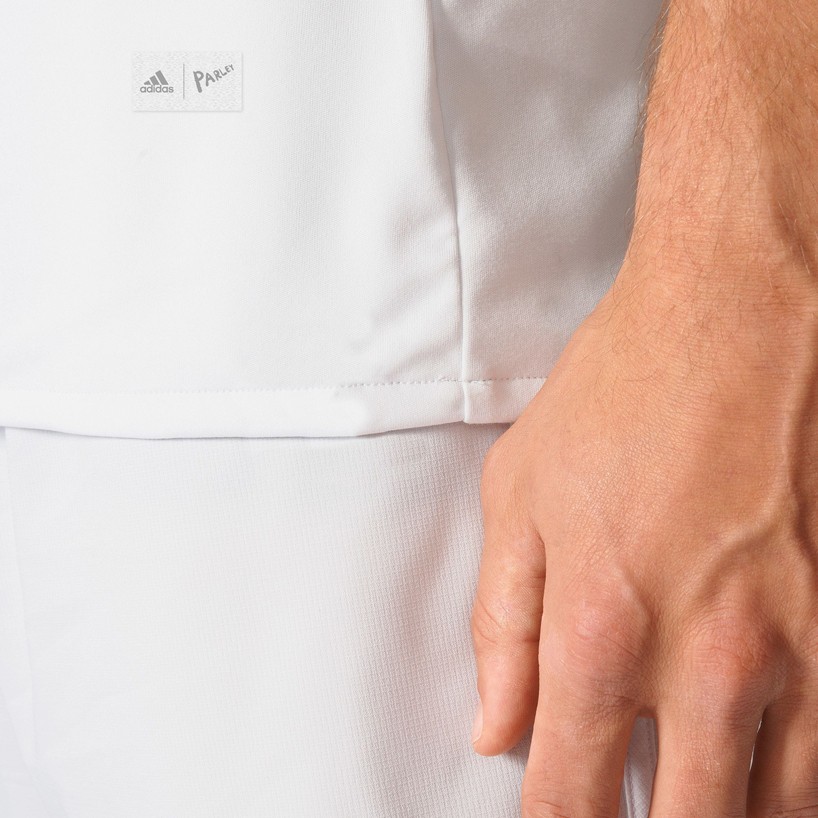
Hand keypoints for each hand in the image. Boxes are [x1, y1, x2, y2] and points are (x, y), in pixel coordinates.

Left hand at [470, 254, 817, 815]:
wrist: (731, 315)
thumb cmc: (622, 392)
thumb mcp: (519, 496)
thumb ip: (501, 627)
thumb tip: (496, 727)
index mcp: (600, 629)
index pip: (567, 795)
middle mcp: (706, 659)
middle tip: (626, 807)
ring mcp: (797, 646)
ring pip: (774, 808)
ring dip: (727, 810)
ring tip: (696, 785)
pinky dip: (792, 772)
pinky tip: (760, 756)